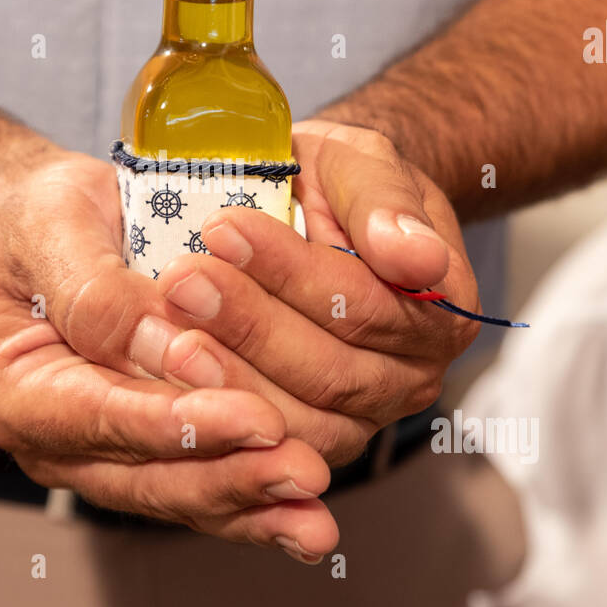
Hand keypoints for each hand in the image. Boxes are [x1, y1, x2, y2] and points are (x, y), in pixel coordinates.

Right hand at [0, 139, 338, 561]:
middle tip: (302, 472)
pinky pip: (201, 483)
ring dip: (253, 502)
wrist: (40, 218)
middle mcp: (56, 440)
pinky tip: (306, 517)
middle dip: (231, 477)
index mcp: (17, 389)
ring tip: (314, 509)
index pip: (105, 417)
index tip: (257, 419)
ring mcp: (102, 454)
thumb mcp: (51, 227)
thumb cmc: (38, 215)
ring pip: (182, 493)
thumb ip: (99, 293)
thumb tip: (164, 343)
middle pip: (148, 476)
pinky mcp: (148, 450)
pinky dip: (255, 500)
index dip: (183, 425)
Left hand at [153, 120, 480, 464]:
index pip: (368, 304)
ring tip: (164, 332)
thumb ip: (385, 204)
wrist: (319, 207)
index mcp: (442, 309)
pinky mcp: (317, 437)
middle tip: (180, 280)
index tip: (224, 227)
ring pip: (299, 415)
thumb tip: (418, 258)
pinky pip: (270, 442)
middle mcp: (414, 373)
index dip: (292, 272)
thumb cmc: (340, 183)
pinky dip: (218, 409)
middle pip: (332, 370)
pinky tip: (168, 372)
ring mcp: (366, 413)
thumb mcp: (362, 163)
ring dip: (227, 374)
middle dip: (249, 324)